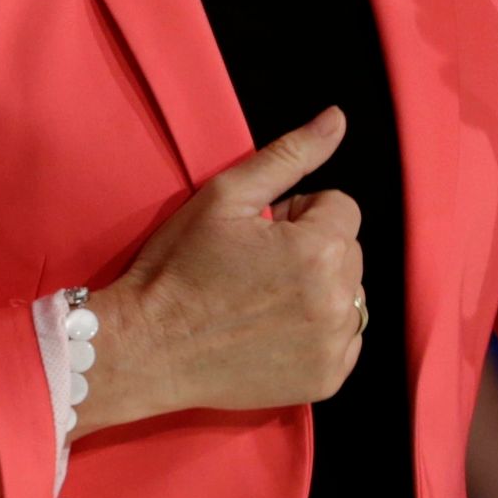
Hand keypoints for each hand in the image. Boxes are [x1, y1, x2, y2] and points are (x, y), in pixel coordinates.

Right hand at [81, 107, 365, 430]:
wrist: (148, 347)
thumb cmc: (179, 268)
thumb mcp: (226, 195)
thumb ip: (290, 154)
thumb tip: (337, 117)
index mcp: (320, 249)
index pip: (339, 207)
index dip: (295, 214)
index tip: (257, 235)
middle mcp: (338, 301)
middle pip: (347, 251)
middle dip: (311, 249)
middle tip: (254, 266)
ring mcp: (334, 347)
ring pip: (348, 294)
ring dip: (318, 290)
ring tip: (262, 300)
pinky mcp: (325, 380)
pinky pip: (344, 340)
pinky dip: (317, 332)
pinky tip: (272, 330)